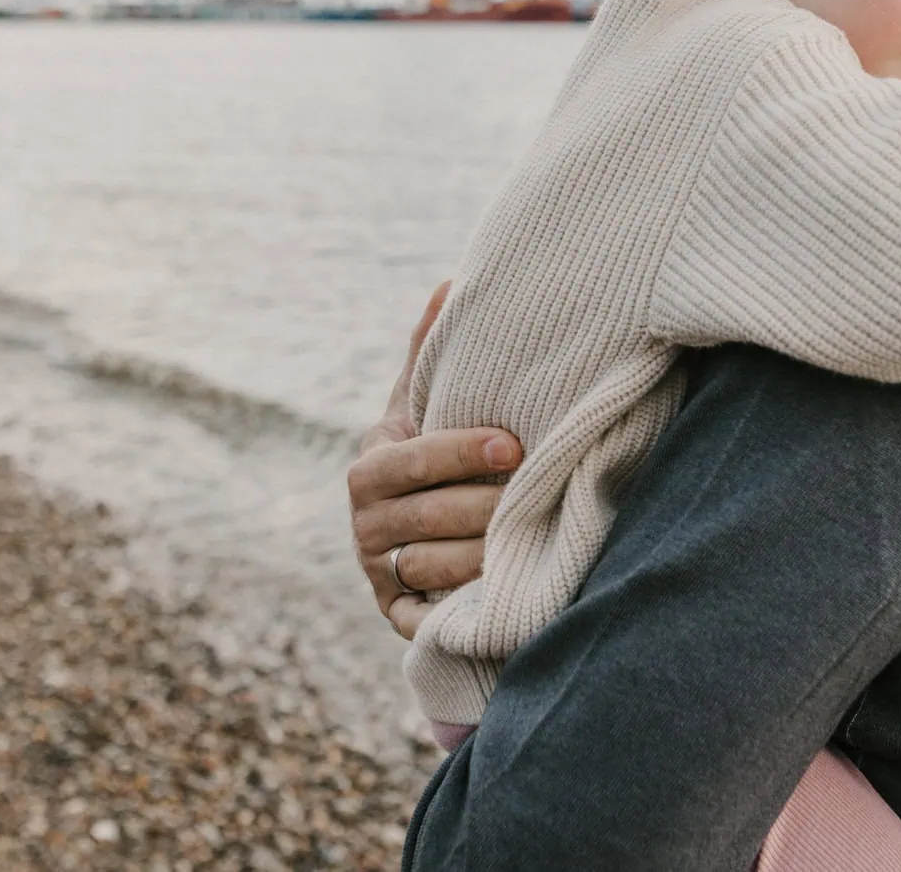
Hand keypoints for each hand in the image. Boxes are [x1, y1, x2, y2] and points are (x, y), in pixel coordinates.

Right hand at [346, 282, 523, 637]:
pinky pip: (425, 619)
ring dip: (479, 557)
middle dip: (482, 506)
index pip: (412, 462)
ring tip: (531, 542)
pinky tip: (502, 596)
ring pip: (427, 568)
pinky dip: (458, 610)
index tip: (514, 446)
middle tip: (535, 494)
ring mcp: (379, 572)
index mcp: (370, 467)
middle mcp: (364, 523)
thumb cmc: (435, 452)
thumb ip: (431, 350)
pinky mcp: (399, 616)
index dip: (460, 453)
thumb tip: (453, 281)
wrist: (419, 526)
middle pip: (424, 518)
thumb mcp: (426, 404)